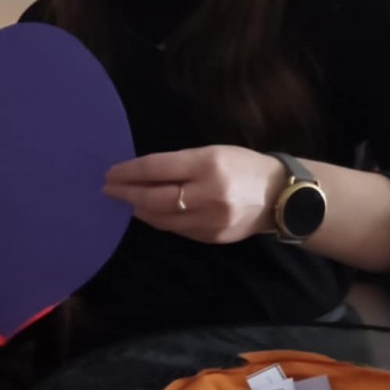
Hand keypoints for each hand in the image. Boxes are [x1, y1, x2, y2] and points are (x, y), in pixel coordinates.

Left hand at [103, 146, 283, 244]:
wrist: (281, 196)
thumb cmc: (242, 166)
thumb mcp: (213, 152)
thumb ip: (179, 164)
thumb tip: (140, 174)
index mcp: (208, 164)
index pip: (156, 169)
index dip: (129, 172)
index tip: (110, 173)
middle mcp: (208, 193)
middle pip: (155, 197)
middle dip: (127, 194)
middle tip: (108, 190)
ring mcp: (211, 219)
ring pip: (162, 218)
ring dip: (139, 210)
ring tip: (124, 201)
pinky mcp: (213, 237)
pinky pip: (177, 229)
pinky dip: (159, 220)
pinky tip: (148, 213)